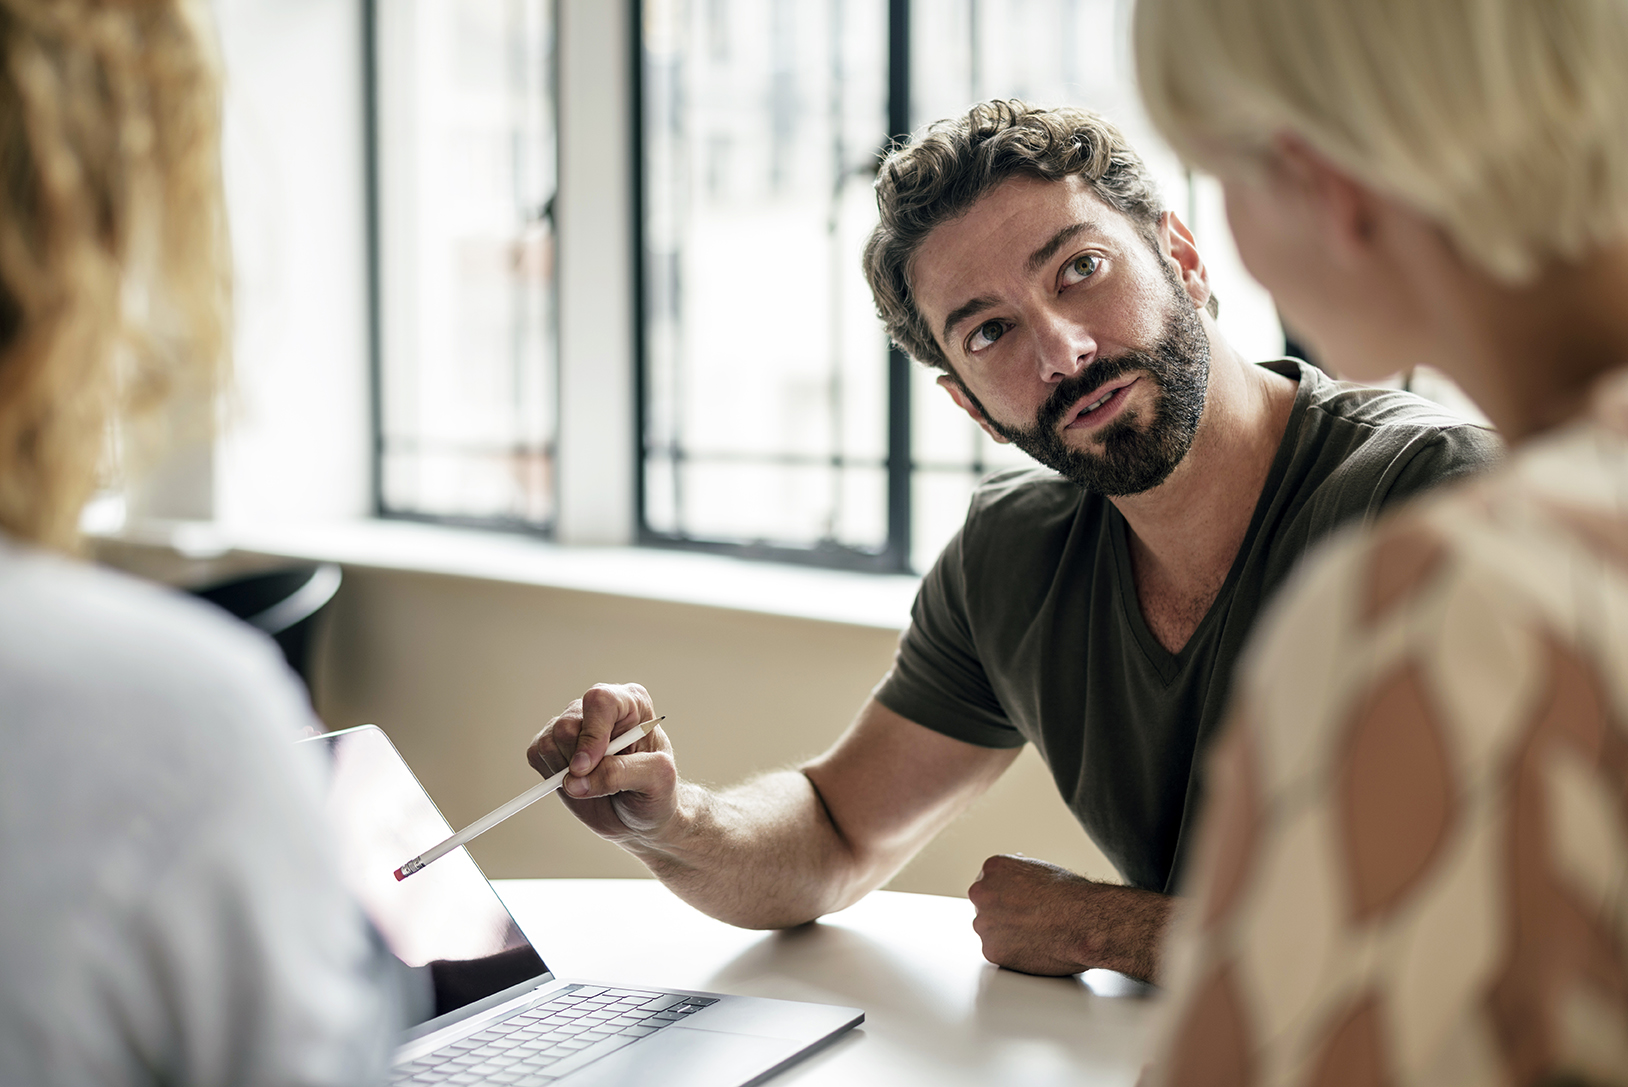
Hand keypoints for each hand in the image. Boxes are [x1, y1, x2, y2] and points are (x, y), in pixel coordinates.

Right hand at [526, 683, 677, 840]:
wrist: (639, 816)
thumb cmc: (655, 792)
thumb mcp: (656, 781)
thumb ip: (621, 773)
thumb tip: (576, 780)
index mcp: (631, 704)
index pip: (600, 701)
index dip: (591, 734)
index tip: (586, 767)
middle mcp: (599, 709)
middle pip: (567, 724)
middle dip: (577, 762)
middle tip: (596, 784)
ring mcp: (574, 725)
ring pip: (549, 741)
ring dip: (566, 772)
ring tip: (594, 784)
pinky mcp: (553, 744)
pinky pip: (537, 754)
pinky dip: (552, 777)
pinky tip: (578, 783)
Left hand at [967, 854, 1170, 979]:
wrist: (1084, 921)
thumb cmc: (1071, 895)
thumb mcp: (1040, 869)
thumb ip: (1018, 876)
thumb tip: (1015, 886)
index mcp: (993, 867)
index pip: (989, 883)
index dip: (1007, 895)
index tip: (1020, 903)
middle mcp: (982, 892)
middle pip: (986, 906)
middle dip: (1002, 914)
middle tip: (1029, 921)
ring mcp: (984, 922)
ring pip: (990, 931)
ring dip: (1006, 934)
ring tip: (1037, 934)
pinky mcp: (991, 950)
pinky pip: (998, 952)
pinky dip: (1013, 953)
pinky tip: (1035, 947)